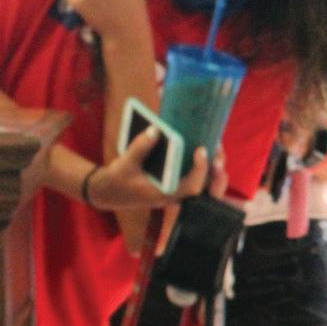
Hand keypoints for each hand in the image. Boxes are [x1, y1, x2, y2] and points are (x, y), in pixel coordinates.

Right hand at [84, 130, 212, 208]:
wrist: (109, 191)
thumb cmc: (117, 180)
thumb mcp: (125, 163)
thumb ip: (140, 148)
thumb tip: (155, 130)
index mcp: (164, 195)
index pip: (191, 187)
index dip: (200, 170)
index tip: (201, 150)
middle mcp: (174, 194)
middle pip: (203, 184)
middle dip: (212, 164)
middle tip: (217, 144)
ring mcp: (176, 189)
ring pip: (201, 180)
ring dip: (209, 162)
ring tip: (214, 141)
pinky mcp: (174, 181)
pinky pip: (193, 173)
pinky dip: (199, 161)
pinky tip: (200, 142)